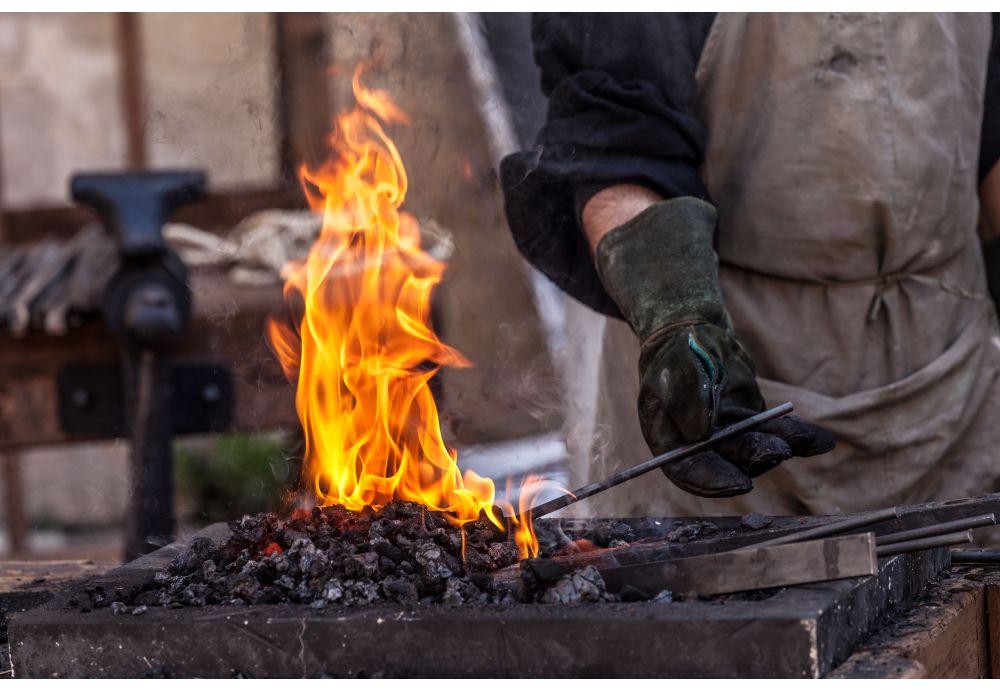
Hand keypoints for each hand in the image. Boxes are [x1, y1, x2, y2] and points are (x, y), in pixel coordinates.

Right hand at [593, 196, 834, 496]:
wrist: (693, 334)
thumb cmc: (676, 349)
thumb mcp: (674, 365)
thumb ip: (685, 396)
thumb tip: (701, 432)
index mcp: (669, 437)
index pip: (687, 469)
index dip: (712, 480)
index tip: (739, 483)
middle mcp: (698, 444)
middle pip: (726, 463)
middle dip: (753, 461)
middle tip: (777, 453)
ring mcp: (727, 436)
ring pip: (755, 450)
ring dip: (781, 448)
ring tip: (808, 442)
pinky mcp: (751, 424)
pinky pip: (776, 433)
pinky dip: (799, 438)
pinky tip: (822, 441)